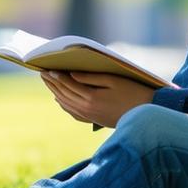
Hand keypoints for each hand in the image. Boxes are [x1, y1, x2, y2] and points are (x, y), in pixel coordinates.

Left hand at [40, 71, 155, 127]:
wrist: (146, 114)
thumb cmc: (133, 92)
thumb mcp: (113, 80)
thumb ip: (91, 77)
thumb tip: (71, 74)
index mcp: (92, 98)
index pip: (68, 84)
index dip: (57, 75)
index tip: (47, 67)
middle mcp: (87, 109)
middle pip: (64, 94)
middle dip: (52, 82)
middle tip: (41, 72)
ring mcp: (90, 116)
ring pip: (66, 103)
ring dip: (55, 92)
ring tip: (48, 82)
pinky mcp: (94, 120)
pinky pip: (73, 113)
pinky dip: (64, 105)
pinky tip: (60, 100)